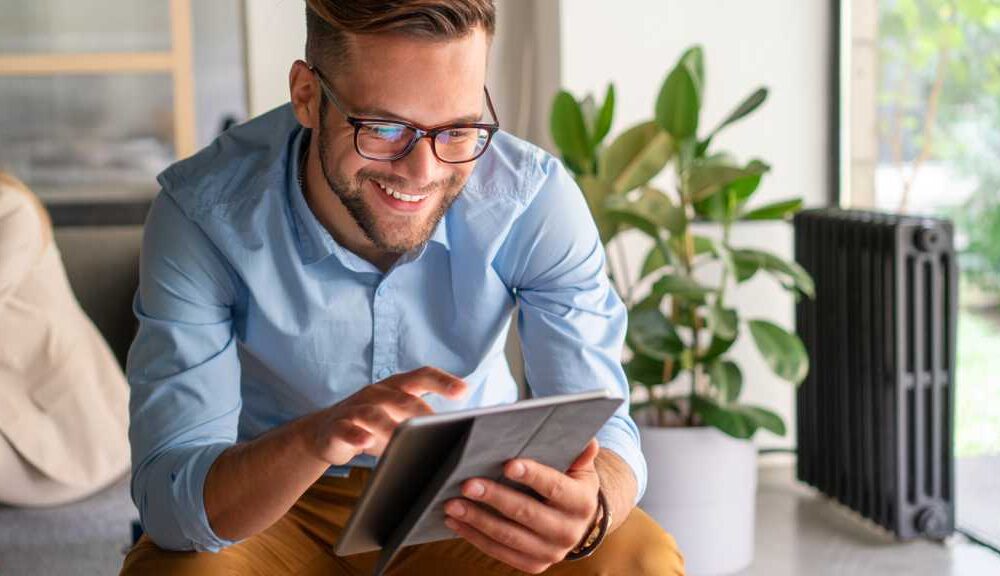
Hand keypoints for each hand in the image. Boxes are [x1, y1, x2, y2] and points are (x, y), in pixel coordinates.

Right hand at [307, 366, 468, 465]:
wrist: (324, 432)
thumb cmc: (372, 425)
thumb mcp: (397, 418)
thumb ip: (422, 420)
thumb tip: (458, 433)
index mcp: (396, 387)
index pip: (422, 376)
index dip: (443, 381)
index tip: (463, 391)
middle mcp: (376, 393)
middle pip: (402, 397)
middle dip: (421, 411)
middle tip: (439, 426)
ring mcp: (355, 408)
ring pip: (373, 413)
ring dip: (389, 425)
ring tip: (404, 437)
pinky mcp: (336, 426)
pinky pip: (346, 429)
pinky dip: (356, 435)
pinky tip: (366, 442)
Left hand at [443, 438, 601, 573]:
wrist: (577, 522)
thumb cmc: (570, 484)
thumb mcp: (580, 468)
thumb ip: (580, 454)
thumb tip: (588, 442)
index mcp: (582, 503)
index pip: (554, 488)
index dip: (532, 476)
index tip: (507, 465)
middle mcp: (569, 532)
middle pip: (526, 513)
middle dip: (494, 498)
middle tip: (467, 484)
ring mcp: (551, 553)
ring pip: (508, 536)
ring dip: (477, 520)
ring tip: (452, 504)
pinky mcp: (533, 565)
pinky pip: (499, 552)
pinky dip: (475, 537)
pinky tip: (456, 522)